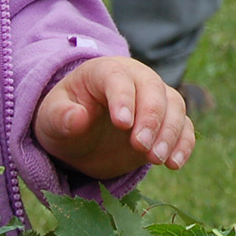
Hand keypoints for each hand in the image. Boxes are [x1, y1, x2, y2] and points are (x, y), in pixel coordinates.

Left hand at [35, 56, 194, 178]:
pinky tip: (174, 164)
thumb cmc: (64, 119)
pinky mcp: (165, 124)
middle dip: (151, 118)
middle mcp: (136, 80)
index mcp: (105, 71)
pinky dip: (184, 143)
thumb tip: (77, 118)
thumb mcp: (51, 119)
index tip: (122, 124)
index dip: (123, 99)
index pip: (119, 78)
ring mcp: (154, 101)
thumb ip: (60, 116)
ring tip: (156, 159)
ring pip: (175, 106)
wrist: (80, 134)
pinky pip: (184, 127)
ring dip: (170, 132)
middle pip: (153, 89)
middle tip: (141, 146)